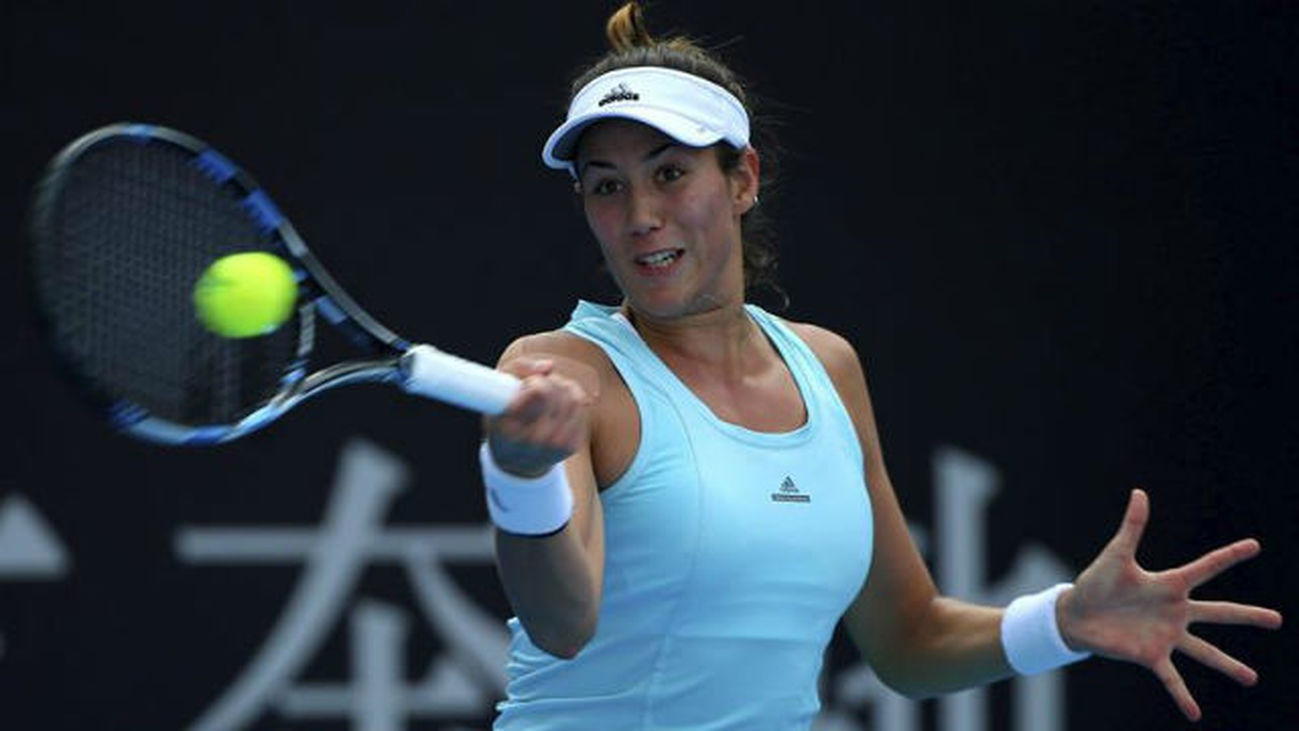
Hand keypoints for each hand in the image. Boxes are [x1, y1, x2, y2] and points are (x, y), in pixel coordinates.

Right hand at [485, 357, 593, 476]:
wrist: (517, 463)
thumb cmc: (504, 422)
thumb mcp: (496, 393)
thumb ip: (518, 369)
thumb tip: (549, 366)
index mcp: (511, 428)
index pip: (540, 389)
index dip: (533, 381)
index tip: (524, 387)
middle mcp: (535, 440)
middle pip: (558, 390)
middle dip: (548, 380)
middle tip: (538, 385)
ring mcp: (556, 445)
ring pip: (573, 397)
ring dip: (562, 386)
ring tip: (550, 391)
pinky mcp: (572, 445)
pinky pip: (581, 407)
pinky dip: (572, 397)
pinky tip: (559, 402)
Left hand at [1057, 489, 1282, 720]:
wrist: (1075, 613)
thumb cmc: (1097, 582)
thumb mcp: (1116, 554)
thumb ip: (1132, 526)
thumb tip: (1139, 493)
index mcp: (1169, 585)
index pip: (1205, 567)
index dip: (1229, 555)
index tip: (1255, 545)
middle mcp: (1175, 611)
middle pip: (1218, 612)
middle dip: (1247, 615)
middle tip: (1278, 620)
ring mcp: (1166, 635)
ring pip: (1204, 652)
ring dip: (1227, 665)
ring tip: (1251, 678)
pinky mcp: (1150, 655)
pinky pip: (1171, 678)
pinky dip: (1182, 695)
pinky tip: (1195, 714)